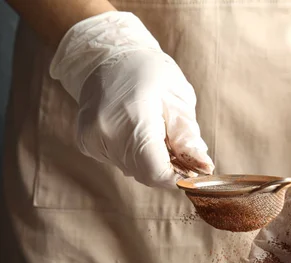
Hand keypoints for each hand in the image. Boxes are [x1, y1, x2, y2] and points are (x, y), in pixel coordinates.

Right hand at [50, 12, 213, 187]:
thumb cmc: (148, 71)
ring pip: (131, 170)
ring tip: (157, 133)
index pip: (155, 171)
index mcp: (133, 117)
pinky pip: (117, 161)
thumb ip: (188, 138)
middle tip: (179, 150)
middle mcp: (107, 132)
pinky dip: (133, 154)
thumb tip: (203, 168)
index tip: (193, 175)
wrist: (106, 55)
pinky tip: (135, 131)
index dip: (177, 179)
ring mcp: (92, 138)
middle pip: (144, 174)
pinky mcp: (86, 142)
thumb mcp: (178, 98)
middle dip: (167, 168)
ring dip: (149, 160)